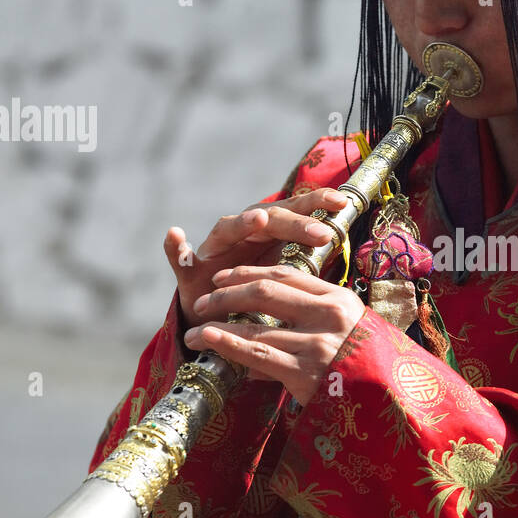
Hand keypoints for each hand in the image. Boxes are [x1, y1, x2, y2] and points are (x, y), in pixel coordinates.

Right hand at [164, 186, 350, 332]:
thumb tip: (338, 238)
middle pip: (270, 220)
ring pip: (229, 229)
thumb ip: (305, 258)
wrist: (215, 315)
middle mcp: (242, 233)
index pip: (295, 213)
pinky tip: (175, 234)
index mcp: (269, 234)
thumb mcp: (283, 275)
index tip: (341, 202)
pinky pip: (179, 256)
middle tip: (320, 232)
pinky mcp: (189, 268)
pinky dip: (175, 246)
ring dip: (243, 223)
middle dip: (294, 223)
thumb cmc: (254, 290)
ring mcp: (214, 249)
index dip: (316, 205)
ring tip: (259, 220)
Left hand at [183, 264, 365, 405]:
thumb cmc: (369, 371)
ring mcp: (317, 344)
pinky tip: (209, 342)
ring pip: (255, 324)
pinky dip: (229, 346)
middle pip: (266, 291)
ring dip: (217, 326)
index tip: (222, 278)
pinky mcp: (306, 373)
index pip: (286, 275)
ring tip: (193, 333)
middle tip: (203, 302)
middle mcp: (329, 315)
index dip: (248, 273)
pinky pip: (258, 355)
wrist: (396, 406)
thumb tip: (272, 332)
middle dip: (226, 294)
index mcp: (340, 299)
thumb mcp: (348, 336)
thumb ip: (312, 327)